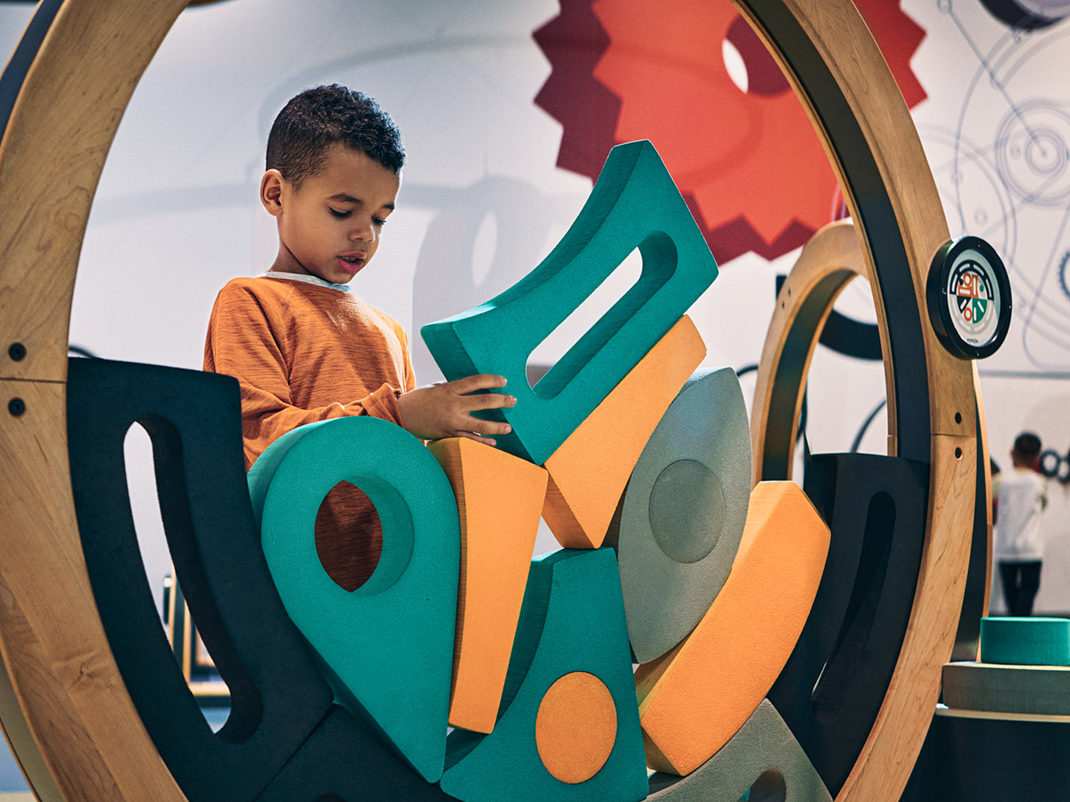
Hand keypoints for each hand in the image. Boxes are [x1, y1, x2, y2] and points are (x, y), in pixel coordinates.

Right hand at [398, 374, 515, 445]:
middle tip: (513, 400)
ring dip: (497, 426)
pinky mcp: (449, 434)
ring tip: (509, 427)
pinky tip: (494, 443)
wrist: (401, 415)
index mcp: (450, 389)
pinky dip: (482, 441)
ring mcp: (452, 421)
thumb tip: (471, 387)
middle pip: (483, 401)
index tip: (504, 381)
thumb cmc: (419, 399)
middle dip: (501, 401)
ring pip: (480, 425)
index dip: (492, 380)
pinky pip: (469, 439)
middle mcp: (453, 405)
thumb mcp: (436, 388)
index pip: (476, 382)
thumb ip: (453, 389)